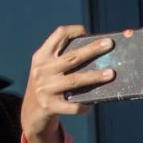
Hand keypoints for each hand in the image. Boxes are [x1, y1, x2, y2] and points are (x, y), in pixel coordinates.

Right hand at [20, 24, 114, 142]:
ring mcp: (45, 88)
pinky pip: (70, 106)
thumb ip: (64, 59)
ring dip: (94, 76)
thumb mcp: (48, 68)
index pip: (57, 36)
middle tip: (109, 44)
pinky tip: (90, 107)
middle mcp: (42, 70)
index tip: (88, 32)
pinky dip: (81, 106)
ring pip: (74, 80)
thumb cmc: (47, 85)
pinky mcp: (49, 106)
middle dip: (92, 49)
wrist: (31, 112)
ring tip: (111, 74)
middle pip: (71, 57)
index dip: (73, 31)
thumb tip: (98, 52)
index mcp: (41, 57)